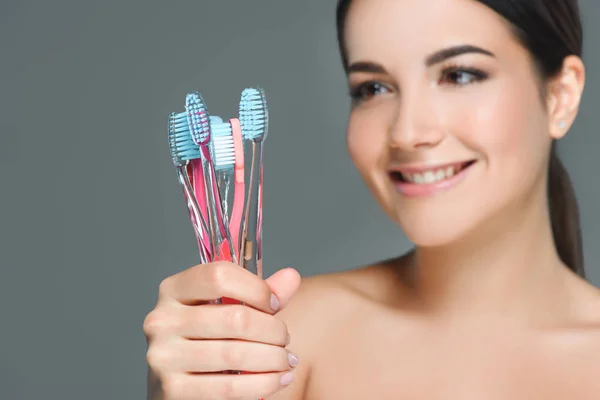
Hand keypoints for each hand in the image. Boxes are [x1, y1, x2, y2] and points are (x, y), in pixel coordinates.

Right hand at [143, 262, 301, 399]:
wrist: (173, 384)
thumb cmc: (204, 338)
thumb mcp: (226, 308)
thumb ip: (256, 293)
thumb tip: (291, 276)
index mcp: (173, 290)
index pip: (219, 276)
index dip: (256, 288)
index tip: (275, 303)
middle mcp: (161, 320)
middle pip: (235, 318)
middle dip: (272, 330)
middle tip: (285, 338)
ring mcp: (164, 356)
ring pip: (235, 354)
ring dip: (273, 359)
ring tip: (287, 360)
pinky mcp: (173, 391)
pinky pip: (230, 387)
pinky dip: (263, 383)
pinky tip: (278, 379)